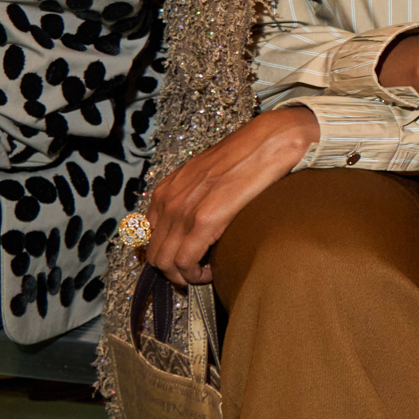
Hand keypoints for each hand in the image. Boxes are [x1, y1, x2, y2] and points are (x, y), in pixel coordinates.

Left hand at [140, 107, 318, 284]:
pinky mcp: (206, 219)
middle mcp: (168, 201)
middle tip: (197, 274)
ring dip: (185, 276)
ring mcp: (184, 210)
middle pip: (155, 256)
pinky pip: (186, 261)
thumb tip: (194, 224)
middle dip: (174, 273)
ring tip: (207, 273)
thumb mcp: (206, 176)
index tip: (186, 263)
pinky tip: (214, 270)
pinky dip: (197, 274)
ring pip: (166, 263)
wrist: (270, 141)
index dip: (165, 258)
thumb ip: (192, 197)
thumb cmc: (245, 157)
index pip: (148, 239)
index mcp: (166, 191)